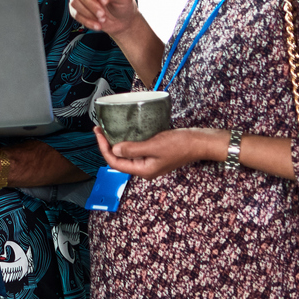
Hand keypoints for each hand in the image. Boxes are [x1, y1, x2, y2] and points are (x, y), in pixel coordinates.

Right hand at [69, 0, 140, 37]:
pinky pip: (75, 14)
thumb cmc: (123, 4)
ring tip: (102, 19)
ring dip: (89, 13)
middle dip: (91, 3)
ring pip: (75, 2)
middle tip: (102, 14)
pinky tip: (97, 25)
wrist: (121, 20)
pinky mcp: (76, 8)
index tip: (105, 1)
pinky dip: (86, 21)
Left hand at [95, 125, 221, 179]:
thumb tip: (114, 150)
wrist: (200, 142)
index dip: (104, 148)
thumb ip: (133, 149)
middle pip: (119, 159)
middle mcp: (145, 168)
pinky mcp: (154, 153)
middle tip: (100, 129)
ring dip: (116, 141)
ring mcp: (150, 161)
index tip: (98, 133)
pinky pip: (136, 148)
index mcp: (143, 170)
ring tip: (108, 129)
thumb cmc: (180, 145)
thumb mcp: (154, 146)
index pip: (115, 163)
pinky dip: (127, 140)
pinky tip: (124, 131)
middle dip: (107, 144)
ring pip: (127, 153)